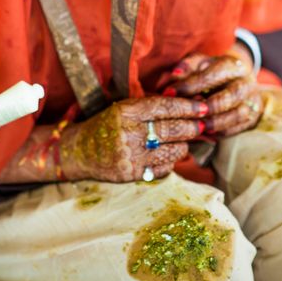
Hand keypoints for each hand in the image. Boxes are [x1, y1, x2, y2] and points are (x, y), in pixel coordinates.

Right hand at [59, 95, 206, 182]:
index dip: (188, 107)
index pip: (165, 107)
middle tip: (202, 126)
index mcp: (127, 111)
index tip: (203, 108)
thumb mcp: (125, 108)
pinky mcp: (131, 174)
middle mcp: (128, 132)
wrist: (79, 151)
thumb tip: (190, 106)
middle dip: (192, 127)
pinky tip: (168, 156)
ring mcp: (130, 155)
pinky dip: (170, 162)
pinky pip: (163, 168)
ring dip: (183, 146)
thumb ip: (153, 107)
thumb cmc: (108, 125)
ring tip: (184, 142)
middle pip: (172, 129)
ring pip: (172, 151)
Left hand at [163, 51, 262, 136]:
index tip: (169, 93)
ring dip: (216, 123)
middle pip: (231, 96)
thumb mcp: (200, 63)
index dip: (190, 85)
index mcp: (234, 65)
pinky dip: (222, 132)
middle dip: (208, 106)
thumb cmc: (212, 71)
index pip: (213, 74)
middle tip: (188, 113)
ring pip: (238, 114)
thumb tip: (174, 75)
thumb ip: (187, 67)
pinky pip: (239, 128)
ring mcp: (252, 100)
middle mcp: (247, 82)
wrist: (237, 78)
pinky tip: (206, 133)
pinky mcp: (253, 116)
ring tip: (198, 127)